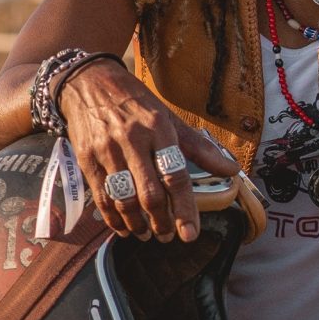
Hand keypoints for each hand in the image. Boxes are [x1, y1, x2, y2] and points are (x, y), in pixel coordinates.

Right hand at [58, 65, 238, 241]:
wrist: (88, 82)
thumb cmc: (135, 102)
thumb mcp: (168, 117)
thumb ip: (199, 147)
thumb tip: (232, 170)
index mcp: (158, 129)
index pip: (175, 175)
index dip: (184, 209)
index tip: (190, 233)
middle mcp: (132, 141)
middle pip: (149, 194)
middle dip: (161, 222)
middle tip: (168, 237)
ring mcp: (107, 151)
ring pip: (124, 200)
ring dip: (137, 225)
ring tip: (147, 234)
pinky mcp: (87, 160)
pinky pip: (101, 198)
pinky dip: (113, 219)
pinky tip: (124, 228)